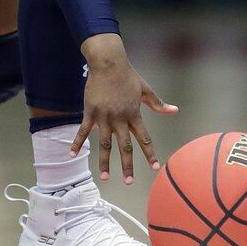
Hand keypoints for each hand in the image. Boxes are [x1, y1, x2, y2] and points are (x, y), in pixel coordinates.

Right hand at [71, 34, 177, 183]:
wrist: (109, 63)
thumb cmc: (128, 76)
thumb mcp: (145, 90)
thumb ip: (157, 104)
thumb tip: (174, 111)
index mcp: (134, 114)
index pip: (144, 138)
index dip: (150, 153)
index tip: (155, 167)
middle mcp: (120, 118)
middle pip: (125, 146)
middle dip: (128, 165)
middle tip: (129, 182)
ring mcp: (104, 116)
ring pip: (104, 143)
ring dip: (104, 161)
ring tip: (104, 177)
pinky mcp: (90, 112)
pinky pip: (83, 130)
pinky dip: (77, 142)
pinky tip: (72, 155)